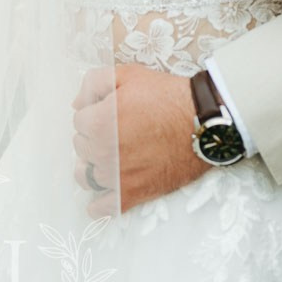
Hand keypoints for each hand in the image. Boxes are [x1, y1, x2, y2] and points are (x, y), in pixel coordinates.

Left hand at [73, 64, 202, 217]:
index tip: (113, 111)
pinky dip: (99, 202)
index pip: (80, 120)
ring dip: (94, 165)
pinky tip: (107, 190)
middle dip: (96, 136)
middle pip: (82, 146)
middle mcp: (103, 152)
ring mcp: (116, 176)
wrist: (203, 122)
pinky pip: (102, 208)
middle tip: (120, 129)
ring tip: (111, 156)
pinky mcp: (132, 194)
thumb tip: (77, 103)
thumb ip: (94, 83)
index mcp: (99, 122)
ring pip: (86, 176)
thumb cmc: (169, 97)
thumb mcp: (130, 74)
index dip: (96, 112)